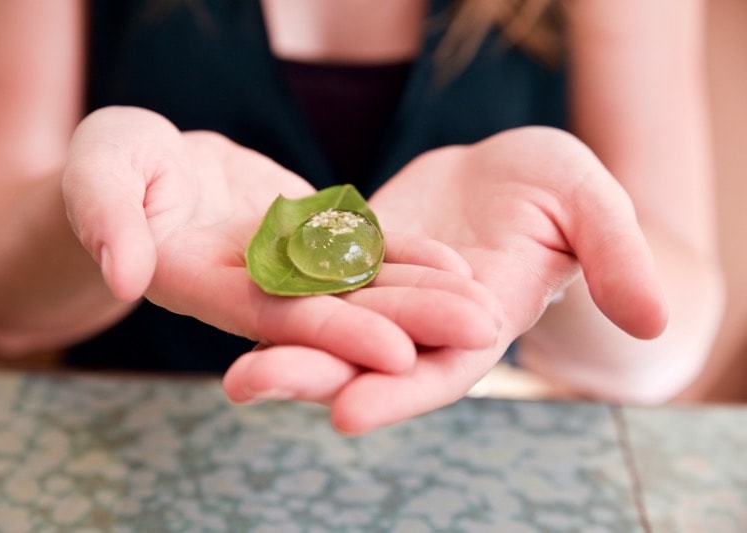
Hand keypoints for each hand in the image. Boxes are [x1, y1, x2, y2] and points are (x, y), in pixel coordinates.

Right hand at [63, 106, 499, 373]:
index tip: (397, 355)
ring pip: (357, 286)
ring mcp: (284, 263)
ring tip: (486, 307)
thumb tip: (124, 275)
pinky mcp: (306, 236)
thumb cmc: (110, 163)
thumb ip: (108, 219)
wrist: (144, 161)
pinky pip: (359, 250)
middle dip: (406, 323)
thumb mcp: (98, 174)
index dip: (334, 333)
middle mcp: (251, 286)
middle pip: (335, 311)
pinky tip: (455, 266)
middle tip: (479, 330)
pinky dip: (405, 257)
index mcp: (200, 283)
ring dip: (422, 297)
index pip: (273, 317)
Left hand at [223, 126, 667, 432]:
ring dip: (281, 343)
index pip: (439, 369)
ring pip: (331, 325)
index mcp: (480, 323)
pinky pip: (314, 276)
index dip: (399, 392)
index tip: (348, 414)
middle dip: (312, 375)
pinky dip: (281, 290)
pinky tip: (235, 294)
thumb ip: (616, 257)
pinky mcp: (355, 260)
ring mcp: (384, 294)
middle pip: (367, 358)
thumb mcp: (591, 208)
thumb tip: (654, 321)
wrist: (504, 171)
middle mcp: (422, 324)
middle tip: (247, 387)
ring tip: (231, 368)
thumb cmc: (556, 190)